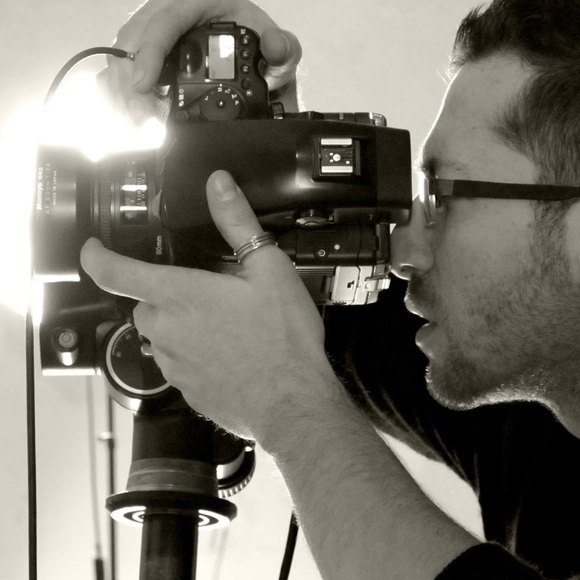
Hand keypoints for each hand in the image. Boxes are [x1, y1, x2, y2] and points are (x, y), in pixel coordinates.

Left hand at [81, 171, 332, 439]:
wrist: (292, 402)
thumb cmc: (283, 339)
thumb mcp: (268, 269)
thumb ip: (237, 223)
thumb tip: (219, 186)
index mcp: (180, 295)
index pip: (115, 272)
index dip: (96, 256)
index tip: (93, 249)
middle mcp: (167, 330)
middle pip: (146, 304)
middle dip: (168, 295)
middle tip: (209, 295)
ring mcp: (174, 364)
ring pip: (162, 335)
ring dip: (183, 326)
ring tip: (227, 328)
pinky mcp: (186, 390)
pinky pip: (179, 365)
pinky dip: (195, 355)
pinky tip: (230, 354)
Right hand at [100, 0, 302, 122]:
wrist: (256, 65)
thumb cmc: (261, 51)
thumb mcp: (279, 50)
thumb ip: (283, 50)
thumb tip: (276, 46)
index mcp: (198, 5)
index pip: (165, 20)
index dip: (149, 51)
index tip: (145, 85)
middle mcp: (169, 16)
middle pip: (132, 40)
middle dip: (130, 83)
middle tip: (143, 120)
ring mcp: (154, 37)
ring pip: (121, 56)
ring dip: (122, 93)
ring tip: (138, 125)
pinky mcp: (147, 57)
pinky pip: (120, 70)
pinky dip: (118, 94)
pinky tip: (128, 118)